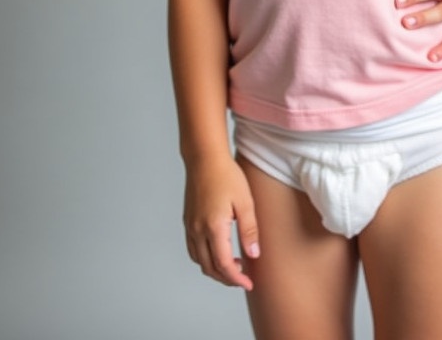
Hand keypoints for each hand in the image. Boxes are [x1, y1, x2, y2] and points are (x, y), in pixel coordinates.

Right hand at [183, 152, 259, 289]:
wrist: (204, 158)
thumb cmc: (226, 175)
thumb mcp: (245, 202)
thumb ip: (249, 230)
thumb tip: (254, 254)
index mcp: (214, 227)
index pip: (224, 265)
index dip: (236, 279)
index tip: (249, 283)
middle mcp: (198, 230)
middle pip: (210, 267)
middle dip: (226, 278)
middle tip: (243, 278)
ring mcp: (190, 226)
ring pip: (200, 261)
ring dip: (215, 269)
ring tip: (234, 266)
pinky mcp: (188, 221)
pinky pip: (194, 249)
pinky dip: (205, 258)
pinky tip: (218, 251)